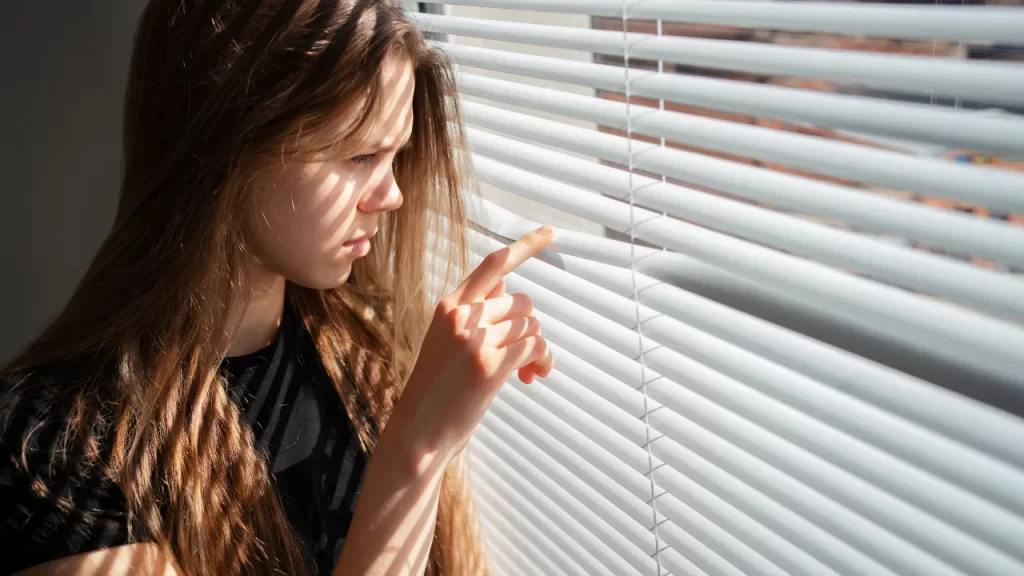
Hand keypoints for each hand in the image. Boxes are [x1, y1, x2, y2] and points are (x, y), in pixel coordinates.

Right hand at [388, 226, 555, 462]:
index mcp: (449, 305)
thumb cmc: (436, 390)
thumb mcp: (446, 341)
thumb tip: (507, 292)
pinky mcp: (489, 364)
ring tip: (530, 372)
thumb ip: (474, 314)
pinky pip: (533, 347)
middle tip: (527, 358)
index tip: (550, 232)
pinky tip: (532, 377)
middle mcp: (461, 316)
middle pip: (522, 302)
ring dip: (538, 349)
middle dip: (530, 328)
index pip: (493, 265)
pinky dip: (540, 361)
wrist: (418, 432)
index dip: (526, 246)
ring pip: (531, 326)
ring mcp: (475, 339)